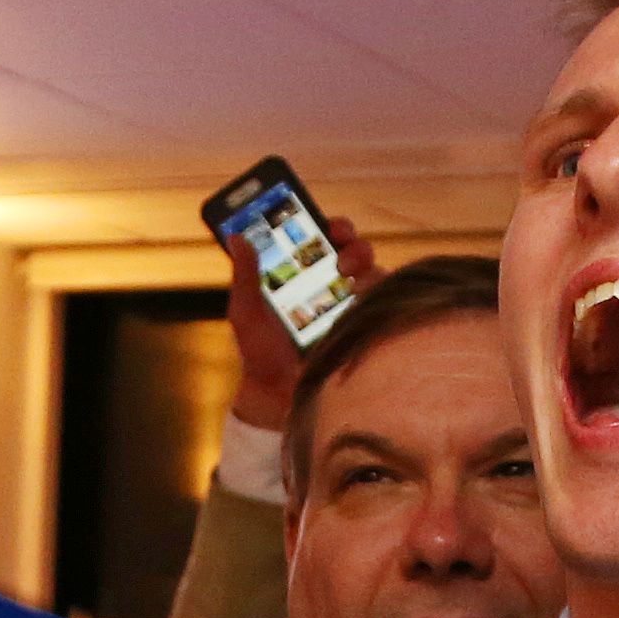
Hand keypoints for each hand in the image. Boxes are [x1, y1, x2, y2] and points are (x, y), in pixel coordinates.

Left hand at [225, 201, 381, 429]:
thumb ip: (244, 276)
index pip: (319, 238)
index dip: (325, 222)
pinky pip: (382, 303)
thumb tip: (236, 237)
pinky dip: (375, 293)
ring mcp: (351, 306)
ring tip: (346, 272)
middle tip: (337, 244)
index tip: (323, 220)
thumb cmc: (261, 353)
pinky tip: (360, 297)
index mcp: (301, 275)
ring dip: (363, 263)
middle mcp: (331, 286)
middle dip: (349, 239)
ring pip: (372, 270)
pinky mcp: (365, 327)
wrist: (277, 397)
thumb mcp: (246, 312)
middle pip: (352, 248)